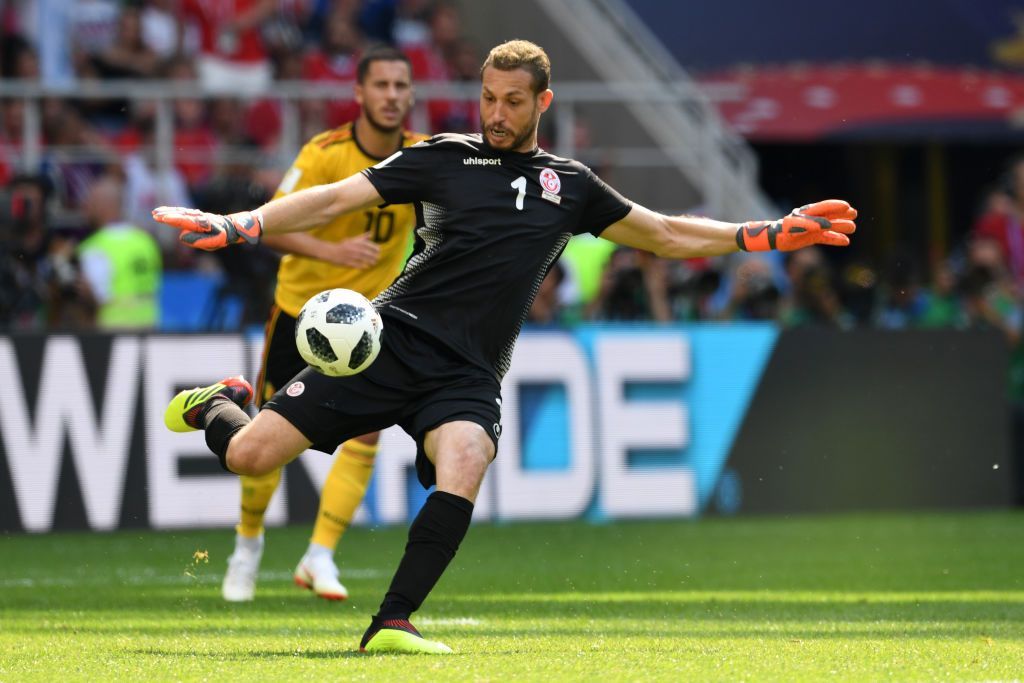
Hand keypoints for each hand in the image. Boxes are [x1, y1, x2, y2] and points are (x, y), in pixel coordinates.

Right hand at [152, 207, 262, 250]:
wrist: (234, 226)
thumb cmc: (225, 236)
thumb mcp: (216, 242)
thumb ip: (199, 240)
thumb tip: (181, 236)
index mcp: (203, 224)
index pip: (185, 221)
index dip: (173, 219)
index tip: (163, 218)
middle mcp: (200, 217)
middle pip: (181, 215)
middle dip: (168, 215)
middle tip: (155, 215)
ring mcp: (198, 215)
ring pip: (181, 212)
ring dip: (168, 212)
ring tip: (155, 213)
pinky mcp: (197, 216)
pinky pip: (183, 213)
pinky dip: (174, 211)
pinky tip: (166, 212)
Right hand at [322, 233, 380, 268]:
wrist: (332, 252)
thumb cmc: (344, 245)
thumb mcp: (353, 239)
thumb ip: (363, 237)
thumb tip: (372, 233)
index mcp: (355, 242)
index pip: (368, 244)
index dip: (375, 248)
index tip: (379, 250)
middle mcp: (354, 248)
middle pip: (367, 253)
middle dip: (374, 256)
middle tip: (378, 258)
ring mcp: (351, 256)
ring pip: (363, 259)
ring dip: (370, 261)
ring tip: (374, 263)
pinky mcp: (348, 262)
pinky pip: (357, 265)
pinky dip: (362, 266)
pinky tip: (366, 267)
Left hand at [736, 199, 856, 251]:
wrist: (774, 239)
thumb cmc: (782, 230)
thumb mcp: (794, 227)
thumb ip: (809, 224)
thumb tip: (825, 225)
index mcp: (807, 213)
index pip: (824, 207)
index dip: (835, 206)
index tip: (847, 206)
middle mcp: (812, 219)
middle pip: (830, 215)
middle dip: (842, 214)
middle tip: (854, 213)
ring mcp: (813, 228)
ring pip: (830, 227)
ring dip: (841, 227)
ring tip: (853, 228)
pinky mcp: (812, 238)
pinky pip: (826, 239)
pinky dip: (835, 240)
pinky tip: (846, 241)